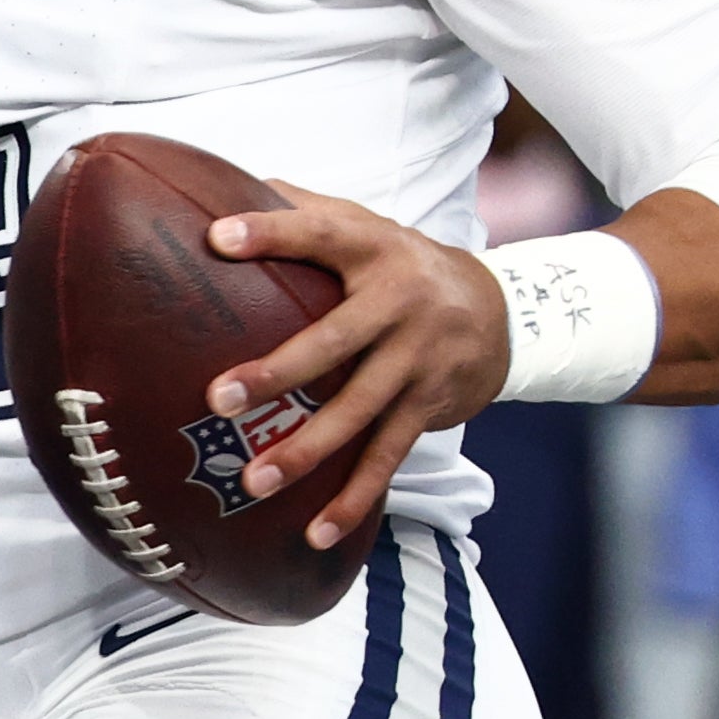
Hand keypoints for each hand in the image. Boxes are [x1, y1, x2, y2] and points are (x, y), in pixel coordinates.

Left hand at [201, 185, 511, 549]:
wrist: (501, 310)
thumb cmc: (400, 263)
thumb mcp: (363, 226)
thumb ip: (301, 209)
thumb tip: (221, 186)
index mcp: (372, 248)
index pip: (317, 232)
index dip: (269, 232)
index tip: (216, 237)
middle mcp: (398, 303)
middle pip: (332, 341)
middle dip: (275, 373)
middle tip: (217, 398)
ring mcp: (417, 360)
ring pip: (357, 412)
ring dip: (306, 451)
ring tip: (253, 481)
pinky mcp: (429, 406)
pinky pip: (387, 457)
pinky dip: (354, 498)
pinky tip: (315, 533)